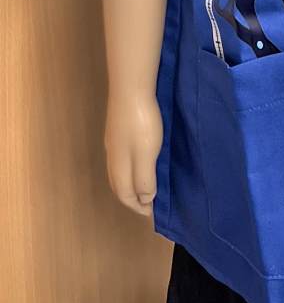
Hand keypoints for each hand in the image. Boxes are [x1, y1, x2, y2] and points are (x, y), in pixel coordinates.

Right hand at [104, 92, 162, 218]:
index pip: (125, 195)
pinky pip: (120, 159)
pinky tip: (138, 161)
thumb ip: (144, 179)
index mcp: (119, 166)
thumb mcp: (147, 155)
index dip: (138, 206)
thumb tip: (144, 198)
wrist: (130, 89)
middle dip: (132, 198)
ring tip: (144, 185)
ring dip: (129, 183)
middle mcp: (112, 157)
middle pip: (118, 186)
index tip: (152, 212)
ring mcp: (112, 142)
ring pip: (118, 172)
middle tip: (148, 203)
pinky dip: (128, 169)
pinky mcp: (116, 130)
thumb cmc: (142, 124)